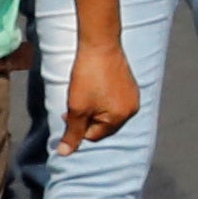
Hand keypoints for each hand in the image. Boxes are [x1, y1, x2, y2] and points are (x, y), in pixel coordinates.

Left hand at [61, 33, 140, 150]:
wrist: (100, 44)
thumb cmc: (88, 76)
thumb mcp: (77, 108)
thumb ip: (72, 133)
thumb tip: (64, 154)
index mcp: (121, 117)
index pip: (94, 135)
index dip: (78, 126)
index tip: (68, 111)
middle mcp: (132, 109)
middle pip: (103, 125)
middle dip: (87, 118)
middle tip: (75, 102)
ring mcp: (133, 96)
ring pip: (107, 112)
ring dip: (93, 108)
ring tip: (84, 92)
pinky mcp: (130, 84)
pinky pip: (114, 100)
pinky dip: (102, 98)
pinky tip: (93, 85)